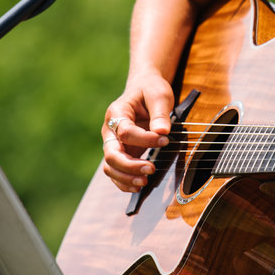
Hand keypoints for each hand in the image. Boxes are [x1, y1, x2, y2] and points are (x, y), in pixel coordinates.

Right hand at [101, 71, 173, 192]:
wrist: (144, 88)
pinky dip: (124, 181)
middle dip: (130, 165)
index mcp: (117, 112)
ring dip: (126, 177)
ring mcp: (113, 142)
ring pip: (110, 166)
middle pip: (111, 153)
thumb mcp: (159, 95)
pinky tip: (138, 186)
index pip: (125, 132)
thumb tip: (162, 132)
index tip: (165, 140)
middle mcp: (110, 130)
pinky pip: (116, 171)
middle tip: (150, 169)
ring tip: (144, 181)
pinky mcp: (121, 152)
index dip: (145, 139)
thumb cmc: (151, 90)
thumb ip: (160, 114)